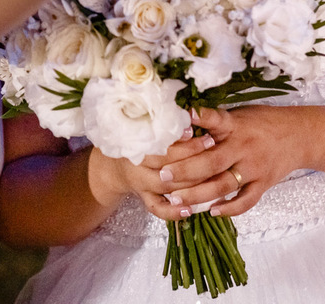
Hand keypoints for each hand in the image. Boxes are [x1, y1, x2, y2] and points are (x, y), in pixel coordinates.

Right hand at [87, 126, 218, 220]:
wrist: (113, 167)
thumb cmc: (134, 141)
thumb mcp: (141, 127)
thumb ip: (160, 123)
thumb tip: (188, 111)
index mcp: (135, 145)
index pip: (159, 144)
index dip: (177, 138)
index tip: (194, 129)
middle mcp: (137, 166)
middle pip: (165, 165)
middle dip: (191, 155)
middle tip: (211, 143)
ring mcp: (141, 185)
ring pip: (166, 186)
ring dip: (189, 182)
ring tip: (211, 172)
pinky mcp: (145, 199)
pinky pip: (158, 208)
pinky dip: (173, 212)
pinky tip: (190, 210)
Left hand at [157, 106, 314, 217]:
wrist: (300, 135)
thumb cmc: (262, 122)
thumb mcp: (239, 114)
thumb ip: (215, 122)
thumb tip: (181, 122)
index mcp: (234, 125)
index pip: (213, 121)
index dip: (195, 121)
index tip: (175, 125)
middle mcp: (243, 146)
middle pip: (211, 161)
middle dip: (185, 170)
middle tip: (162, 176)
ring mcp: (254, 167)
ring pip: (223, 184)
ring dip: (198, 194)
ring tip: (175, 199)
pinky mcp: (264, 183)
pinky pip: (246, 200)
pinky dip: (230, 208)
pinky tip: (212, 212)